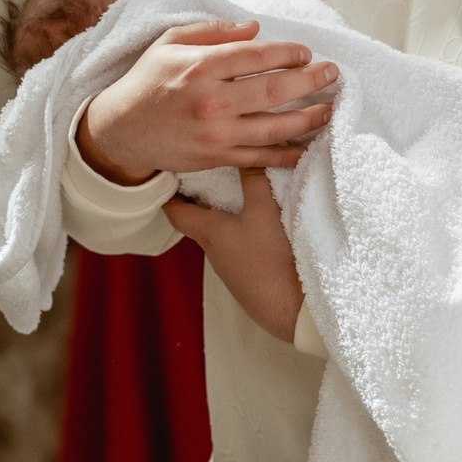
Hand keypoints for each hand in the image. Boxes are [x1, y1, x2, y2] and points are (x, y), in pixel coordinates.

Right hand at [75, 21, 334, 185]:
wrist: (121, 130)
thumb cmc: (147, 81)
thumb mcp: (170, 43)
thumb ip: (213, 32)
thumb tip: (255, 28)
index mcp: (201, 66)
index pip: (257, 55)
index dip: (288, 52)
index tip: (306, 52)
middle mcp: (212, 100)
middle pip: (274, 89)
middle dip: (310, 80)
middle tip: (332, 74)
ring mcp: (217, 133)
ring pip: (276, 126)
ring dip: (309, 117)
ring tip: (330, 108)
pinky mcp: (218, 158)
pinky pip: (262, 157)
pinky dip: (289, 152)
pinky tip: (308, 145)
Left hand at [163, 171, 304, 344]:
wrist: (293, 309)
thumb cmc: (271, 258)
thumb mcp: (264, 209)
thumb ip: (254, 178)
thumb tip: (246, 153)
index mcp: (209, 233)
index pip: (177, 212)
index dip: (169, 195)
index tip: (167, 180)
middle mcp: (214, 252)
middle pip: (199, 224)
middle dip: (201, 203)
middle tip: (208, 181)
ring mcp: (232, 270)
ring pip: (221, 239)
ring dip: (226, 220)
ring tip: (239, 199)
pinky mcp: (251, 280)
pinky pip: (241, 252)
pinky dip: (245, 237)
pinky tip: (263, 231)